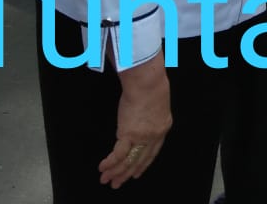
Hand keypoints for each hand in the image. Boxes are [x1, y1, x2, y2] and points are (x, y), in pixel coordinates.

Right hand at [99, 53, 170, 187]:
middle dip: (127, 173)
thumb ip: (151, 117)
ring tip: (106, 180)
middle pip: (139, 160)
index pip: (153, 153)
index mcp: (163, 128)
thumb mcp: (157, 105)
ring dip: (115, 172)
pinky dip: (109, 163)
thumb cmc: (152, 86)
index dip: (143, 165)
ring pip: (128, 160)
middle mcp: (154, 136)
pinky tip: (103, 168)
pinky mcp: (129, 134)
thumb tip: (141, 120)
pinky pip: (118, 154)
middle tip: (117, 184)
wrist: (148, 83)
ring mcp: (142, 137)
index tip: (136, 174)